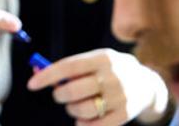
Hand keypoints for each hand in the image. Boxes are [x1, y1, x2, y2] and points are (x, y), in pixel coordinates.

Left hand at [27, 48, 168, 125]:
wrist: (147, 84)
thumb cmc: (109, 71)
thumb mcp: (93, 61)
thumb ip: (69, 67)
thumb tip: (36, 71)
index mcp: (102, 59)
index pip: (69, 66)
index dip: (48, 76)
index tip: (32, 84)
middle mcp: (113, 77)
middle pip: (74, 90)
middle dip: (59, 95)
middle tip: (59, 95)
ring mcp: (120, 97)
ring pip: (83, 109)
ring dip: (71, 110)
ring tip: (74, 106)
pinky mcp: (124, 115)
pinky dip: (83, 124)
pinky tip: (83, 119)